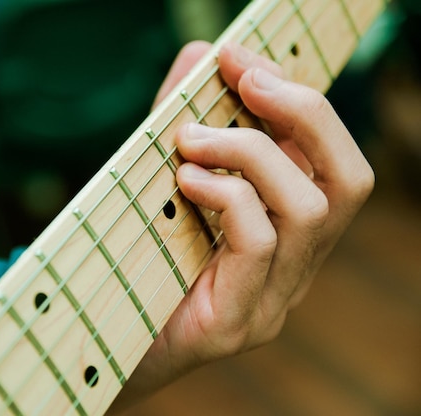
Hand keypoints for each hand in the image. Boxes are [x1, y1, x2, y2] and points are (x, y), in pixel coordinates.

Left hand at [110, 41, 373, 410]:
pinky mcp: (237, 323)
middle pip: (348, 181)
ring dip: (250, 152)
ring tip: (192, 139)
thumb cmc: (135, 257)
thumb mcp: (163, 178)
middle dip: (304, 113)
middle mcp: (295, 270)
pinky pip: (260, 243)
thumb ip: (184, 122)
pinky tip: (185, 180)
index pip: (333, 163)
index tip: (242, 58)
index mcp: (288, 236)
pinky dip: (227, 195)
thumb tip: (199, 56)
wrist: (98, 343)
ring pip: (309, 208)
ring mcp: (272, 302)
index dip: (300, 101)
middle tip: (244, 80)